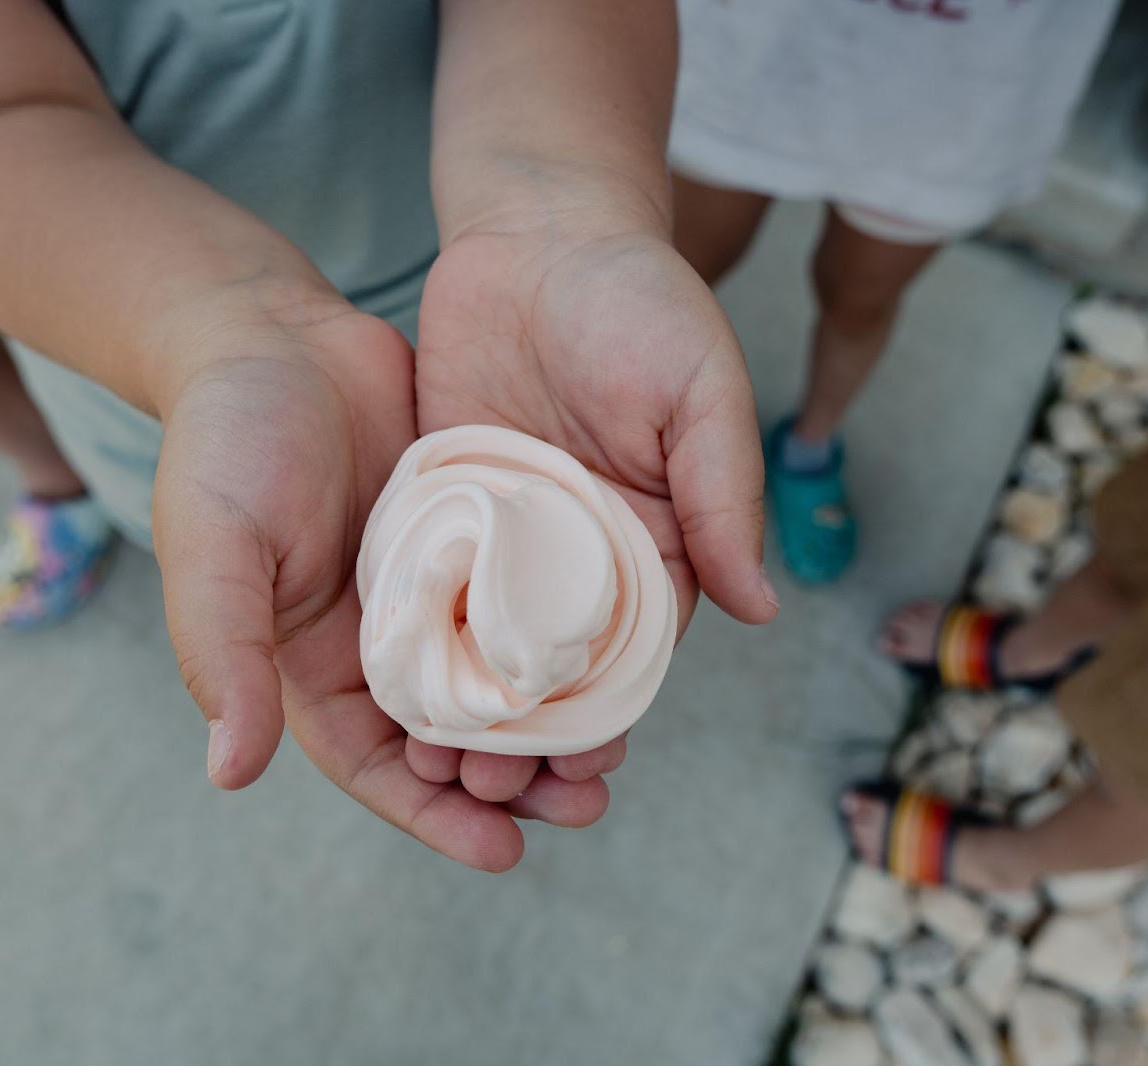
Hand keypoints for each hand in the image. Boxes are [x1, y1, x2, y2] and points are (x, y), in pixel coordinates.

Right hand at [150, 297, 616, 870]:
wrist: (271, 333)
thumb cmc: (226, 439)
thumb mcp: (216, 546)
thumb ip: (223, 653)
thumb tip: (232, 774)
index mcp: (308, 662)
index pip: (375, 767)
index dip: (434, 815)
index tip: (506, 851)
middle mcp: (374, 640)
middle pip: (451, 740)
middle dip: (513, 783)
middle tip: (586, 803)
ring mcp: (427, 591)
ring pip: (498, 681)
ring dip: (548, 723)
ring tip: (613, 752)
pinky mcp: (469, 540)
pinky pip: (523, 605)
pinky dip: (559, 640)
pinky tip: (611, 656)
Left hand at [413, 212, 779, 809]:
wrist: (536, 225)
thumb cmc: (638, 300)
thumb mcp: (701, 390)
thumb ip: (725, 493)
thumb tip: (762, 607)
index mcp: (652, 540)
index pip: (636, 654)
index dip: (611, 716)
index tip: (583, 768)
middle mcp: (575, 552)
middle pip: (553, 669)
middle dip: (530, 736)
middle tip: (492, 791)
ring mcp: (503, 532)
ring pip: (482, 643)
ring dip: (464, 709)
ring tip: (434, 766)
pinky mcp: (440, 500)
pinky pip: (425, 581)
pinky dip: (411, 639)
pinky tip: (385, 689)